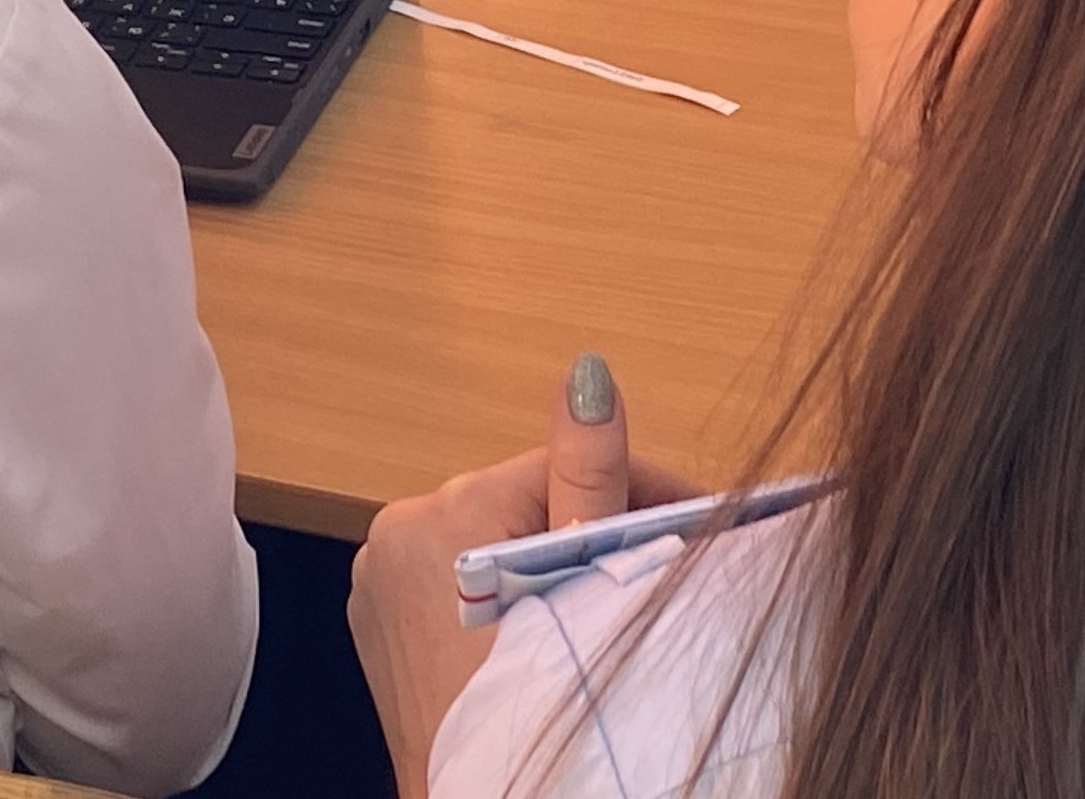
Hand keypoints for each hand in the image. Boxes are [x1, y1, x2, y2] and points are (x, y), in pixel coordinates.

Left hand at [349, 355, 707, 798]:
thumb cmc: (528, 710)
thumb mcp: (575, 583)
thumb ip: (588, 476)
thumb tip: (588, 375)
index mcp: (438, 514)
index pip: (564, 468)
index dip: (641, 490)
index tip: (701, 519)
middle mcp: (395, 535)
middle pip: (530, 503)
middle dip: (597, 530)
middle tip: (662, 571)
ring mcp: (382, 584)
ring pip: (499, 541)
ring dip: (554, 562)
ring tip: (611, 605)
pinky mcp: (386, 626)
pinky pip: (464, 583)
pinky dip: (508, 596)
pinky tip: (549, 633)